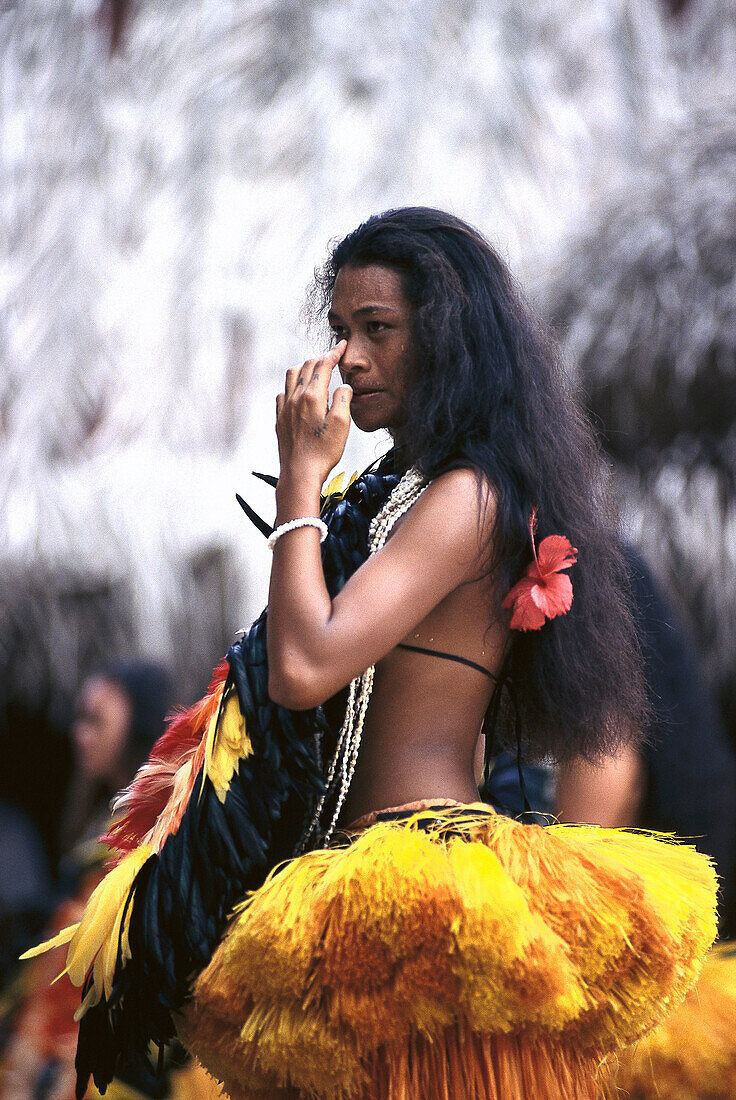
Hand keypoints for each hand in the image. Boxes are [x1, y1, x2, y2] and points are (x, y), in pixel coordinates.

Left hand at [275, 342, 351, 486]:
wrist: (299, 472)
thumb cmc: (323, 451)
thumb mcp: (342, 424)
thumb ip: (343, 399)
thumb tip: (343, 386)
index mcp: (312, 396)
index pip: (323, 365)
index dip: (334, 353)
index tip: (341, 346)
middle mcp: (295, 398)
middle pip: (307, 367)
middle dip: (320, 358)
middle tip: (332, 356)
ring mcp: (285, 408)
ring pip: (291, 376)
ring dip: (304, 368)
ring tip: (314, 369)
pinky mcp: (280, 419)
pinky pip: (283, 393)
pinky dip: (292, 386)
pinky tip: (298, 393)